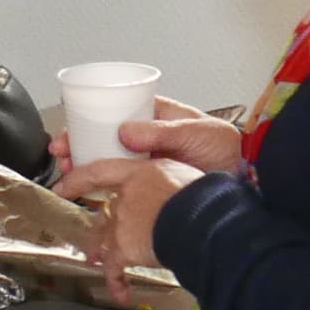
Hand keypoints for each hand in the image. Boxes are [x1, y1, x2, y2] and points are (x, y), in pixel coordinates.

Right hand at [47, 95, 245, 181]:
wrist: (249, 177)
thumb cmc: (228, 147)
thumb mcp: (195, 131)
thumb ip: (161, 132)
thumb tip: (125, 132)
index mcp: (156, 116)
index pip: (113, 113)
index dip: (86, 122)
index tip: (67, 134)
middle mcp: (148, 139)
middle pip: (104, 139)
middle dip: (78, 147)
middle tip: (60, 158)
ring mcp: (150, 162)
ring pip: (111, 163)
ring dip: (87, 169)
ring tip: (69, 177)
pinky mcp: (155, 184)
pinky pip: (126, 185)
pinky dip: (107, 189)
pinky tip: (93, 196)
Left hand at [56, 154, 204, 282]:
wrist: (202, 220)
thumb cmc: (206, 198)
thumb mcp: (187, 175)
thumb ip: (172, 184)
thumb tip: (182, 193)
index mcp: (141, 173)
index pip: (101, 171)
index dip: (78, 179)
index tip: (64, 186)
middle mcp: (126, 196)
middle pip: (105, 213)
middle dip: (99, 229)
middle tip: (95, 240)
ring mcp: (122, 222)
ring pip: (105, 240)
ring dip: (102, 254)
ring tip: (100, 264)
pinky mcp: (123, 248)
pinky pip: (114, 268)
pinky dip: (117, 281)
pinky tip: (121, 292)